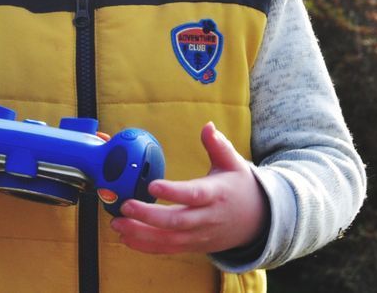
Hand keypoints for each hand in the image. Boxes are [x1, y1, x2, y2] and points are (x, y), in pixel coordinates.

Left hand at [111, 122, 268, 254]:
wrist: (258, 221)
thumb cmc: (240, 187)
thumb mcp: (234, 163)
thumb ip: (218, 145)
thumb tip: (208, 126)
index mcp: (217, 195)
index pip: (194, 194)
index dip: (174, 192)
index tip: (153, 186)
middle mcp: (207, 218)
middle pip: (177, 222)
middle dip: (148, 216)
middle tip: (125, 206)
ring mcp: (200, 236)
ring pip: (169, 240)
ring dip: (141, 234)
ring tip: (118, 224)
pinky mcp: (193, 246)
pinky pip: (168, 250)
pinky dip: (146, 247)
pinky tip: (126, 239)